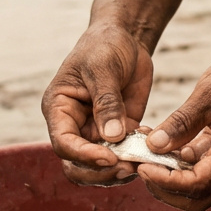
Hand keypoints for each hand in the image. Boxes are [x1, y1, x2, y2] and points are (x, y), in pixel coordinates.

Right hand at [42, 25, 154, 185]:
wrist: (126, 38)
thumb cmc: (104, 46)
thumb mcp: (103, 68)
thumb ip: (107, 102)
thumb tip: (112, 137)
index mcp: (59, 109)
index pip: (64, 144)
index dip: (84, 156)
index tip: (110, 157)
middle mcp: (74, 126)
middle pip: (78, 165)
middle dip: (102, 172)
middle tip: (129, 167)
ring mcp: (96, 132)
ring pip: (101, 168)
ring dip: (121, 169)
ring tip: (144, 159)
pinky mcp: (120, 133)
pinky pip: (125, 155)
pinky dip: (138, 156)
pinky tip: (151, 140)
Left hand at [136, 52, 210, 210]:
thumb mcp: (209, 93)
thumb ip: (182, 122)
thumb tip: (154, 145)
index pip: (197, 184)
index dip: (166, 181)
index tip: (143, 165)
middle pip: (195, 199)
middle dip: (164, 188)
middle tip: (141, 165)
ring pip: (195, 190)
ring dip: (168, 179)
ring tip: (146, 155)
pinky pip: (196, 171)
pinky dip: (175, 166)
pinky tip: (160, 145)